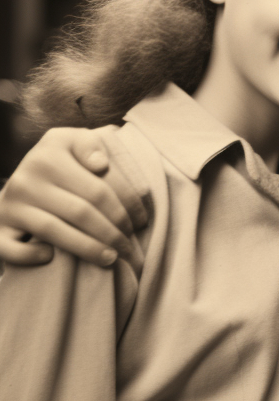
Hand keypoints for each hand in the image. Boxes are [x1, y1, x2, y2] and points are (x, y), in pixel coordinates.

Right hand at [0, 128, 148, 266]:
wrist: (22, 177)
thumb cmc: (61, 160)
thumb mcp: (75, 141)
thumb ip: (91, 145)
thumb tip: (101, 164)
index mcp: (50, 154)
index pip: (99, 187)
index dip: (126, 208)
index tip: (142, 223)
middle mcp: (26, 179)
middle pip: (81, 212)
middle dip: (112, 232)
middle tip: (130, 247)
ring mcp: (9, 205)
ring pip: (53, 230)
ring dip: (87, 248)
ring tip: (112, 258)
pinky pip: (10, 248)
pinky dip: (29, 255)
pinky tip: (51, 258)